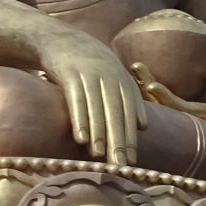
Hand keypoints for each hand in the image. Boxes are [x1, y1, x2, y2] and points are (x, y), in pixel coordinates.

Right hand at [39, 31, 147, 164]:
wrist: (62, 39)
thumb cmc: (91, 66)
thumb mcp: (114, 78)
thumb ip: (129, 100)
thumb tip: (144, 126)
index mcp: (123, 81)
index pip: (130, 114)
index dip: (132, 137)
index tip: (133, 161)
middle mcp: (110, 77)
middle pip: (116, 114)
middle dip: (119, 141)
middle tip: (121, 165)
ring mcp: (90, 74)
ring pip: (97, 109)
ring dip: (100, 134)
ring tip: (101, 157)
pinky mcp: (70, 74)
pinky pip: (76, 100)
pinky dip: (80, 120)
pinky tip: (82, 139)